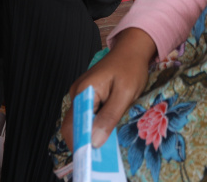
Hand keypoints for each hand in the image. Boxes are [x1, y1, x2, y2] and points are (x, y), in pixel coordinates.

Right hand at [61, 27, 156, 148]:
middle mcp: (77, 93)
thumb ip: (109, 116)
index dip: (81, 142)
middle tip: (104, 152)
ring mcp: (81, 94)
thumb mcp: (125, 92)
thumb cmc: (131, 67)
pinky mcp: (89, 96)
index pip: (73, 125)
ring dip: (93, 133)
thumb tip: (94, 141)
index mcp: (83, 91)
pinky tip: (108, 129)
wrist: (133, 49)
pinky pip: (88, 115)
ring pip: (82, 121)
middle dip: (87, 140)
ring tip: (107, 142)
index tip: (93, 156)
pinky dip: (96, 124)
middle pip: (75, 125)